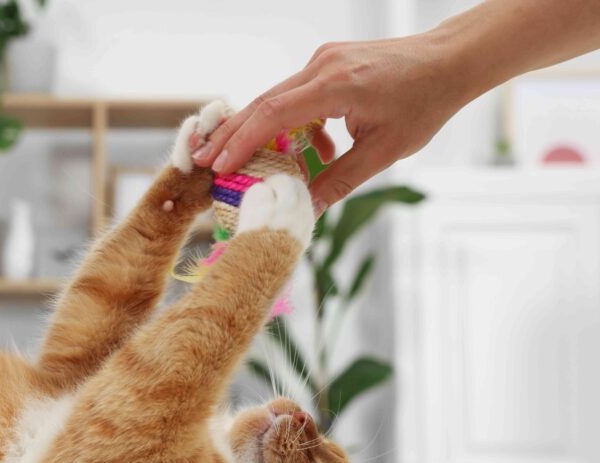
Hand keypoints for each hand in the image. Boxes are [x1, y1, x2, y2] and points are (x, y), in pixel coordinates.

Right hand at [191, 34, 471, 213]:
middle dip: (232, 135)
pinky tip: (318, 148)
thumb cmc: (424, 104)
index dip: (241, 141)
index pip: (273, 113)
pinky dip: (293, 124)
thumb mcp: (383, 152)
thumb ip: (338, 181)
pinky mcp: (327, 63)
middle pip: (262, 103)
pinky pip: (296, 95)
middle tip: (204, 163)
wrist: (450, 60)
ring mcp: (323, 60)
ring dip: (262, 133)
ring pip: (275, 99)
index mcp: (336, 85)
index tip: (218, 166)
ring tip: (251, 164)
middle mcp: (322, 66)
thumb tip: (303, 210)